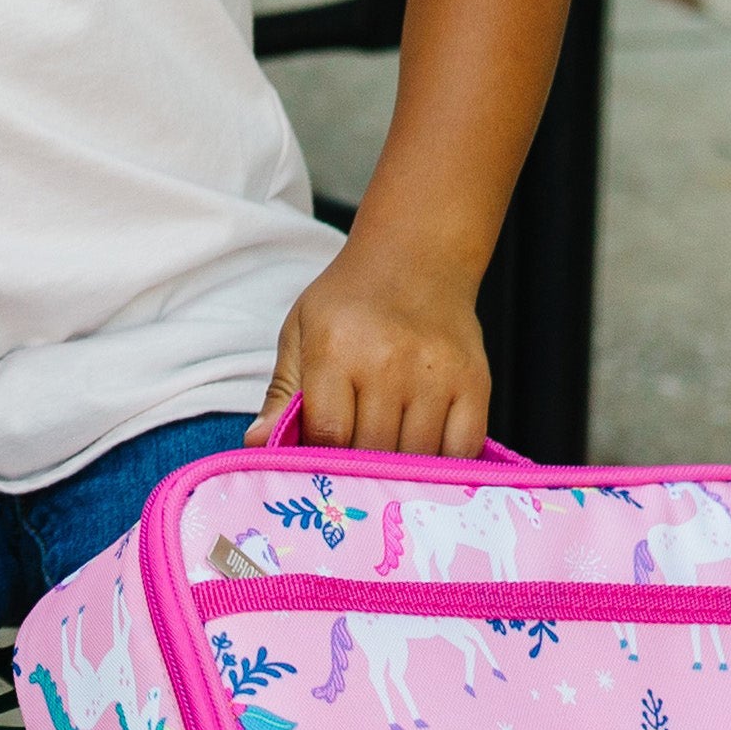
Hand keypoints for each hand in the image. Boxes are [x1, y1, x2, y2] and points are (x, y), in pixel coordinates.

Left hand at [252, 241, 489, 456]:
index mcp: (335, 350)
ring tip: (387, 455)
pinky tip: (426, 451)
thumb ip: (281, 393)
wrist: (416, 260)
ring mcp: (436, 374)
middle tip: (353, 461)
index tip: (319, 458)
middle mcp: (388, 362)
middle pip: (373, 451)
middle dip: (359, 467)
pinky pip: (463, 449)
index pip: (328, 433)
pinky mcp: (475, 382)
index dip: (320, 457)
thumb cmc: (348, 304)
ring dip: (401, 469)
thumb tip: (255, 445)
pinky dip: (445, 463)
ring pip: (417, 457)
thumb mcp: (300, 334)